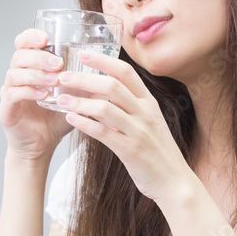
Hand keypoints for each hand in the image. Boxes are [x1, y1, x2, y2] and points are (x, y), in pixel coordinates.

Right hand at [0, 28, 74, 162]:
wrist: (42, 146)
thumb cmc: (55, 119)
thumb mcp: (74, 97)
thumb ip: (85, 83)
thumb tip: (110, 72)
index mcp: (30, 67)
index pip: (23, 43)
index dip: (31, 36)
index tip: (46, 37)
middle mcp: (16, 76)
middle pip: (19, 55)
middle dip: (39, 57)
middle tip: (59, 64)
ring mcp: (8, 91)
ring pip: (14, 73)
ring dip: (35, 74)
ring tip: (54, 80)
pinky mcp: (5, 109)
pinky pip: (13, 94)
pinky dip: (29, 92)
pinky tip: (44, 95)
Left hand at [55, 49, 193, 201]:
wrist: (175, 182)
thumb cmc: (158, 151)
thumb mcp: (148, 121)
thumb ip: (129, 106)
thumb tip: (101, 91)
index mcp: (149, 102)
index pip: (126, 72)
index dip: (103, 60)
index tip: (83, 53)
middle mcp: (145, 112)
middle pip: (112, 86)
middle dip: (84, 78)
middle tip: (63, 76)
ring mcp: (139, 131)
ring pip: (105, 108)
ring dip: (79, 102)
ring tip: (61, 98)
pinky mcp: (131, 150)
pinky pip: (103, 133)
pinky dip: (84, 124)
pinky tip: (70, 119)